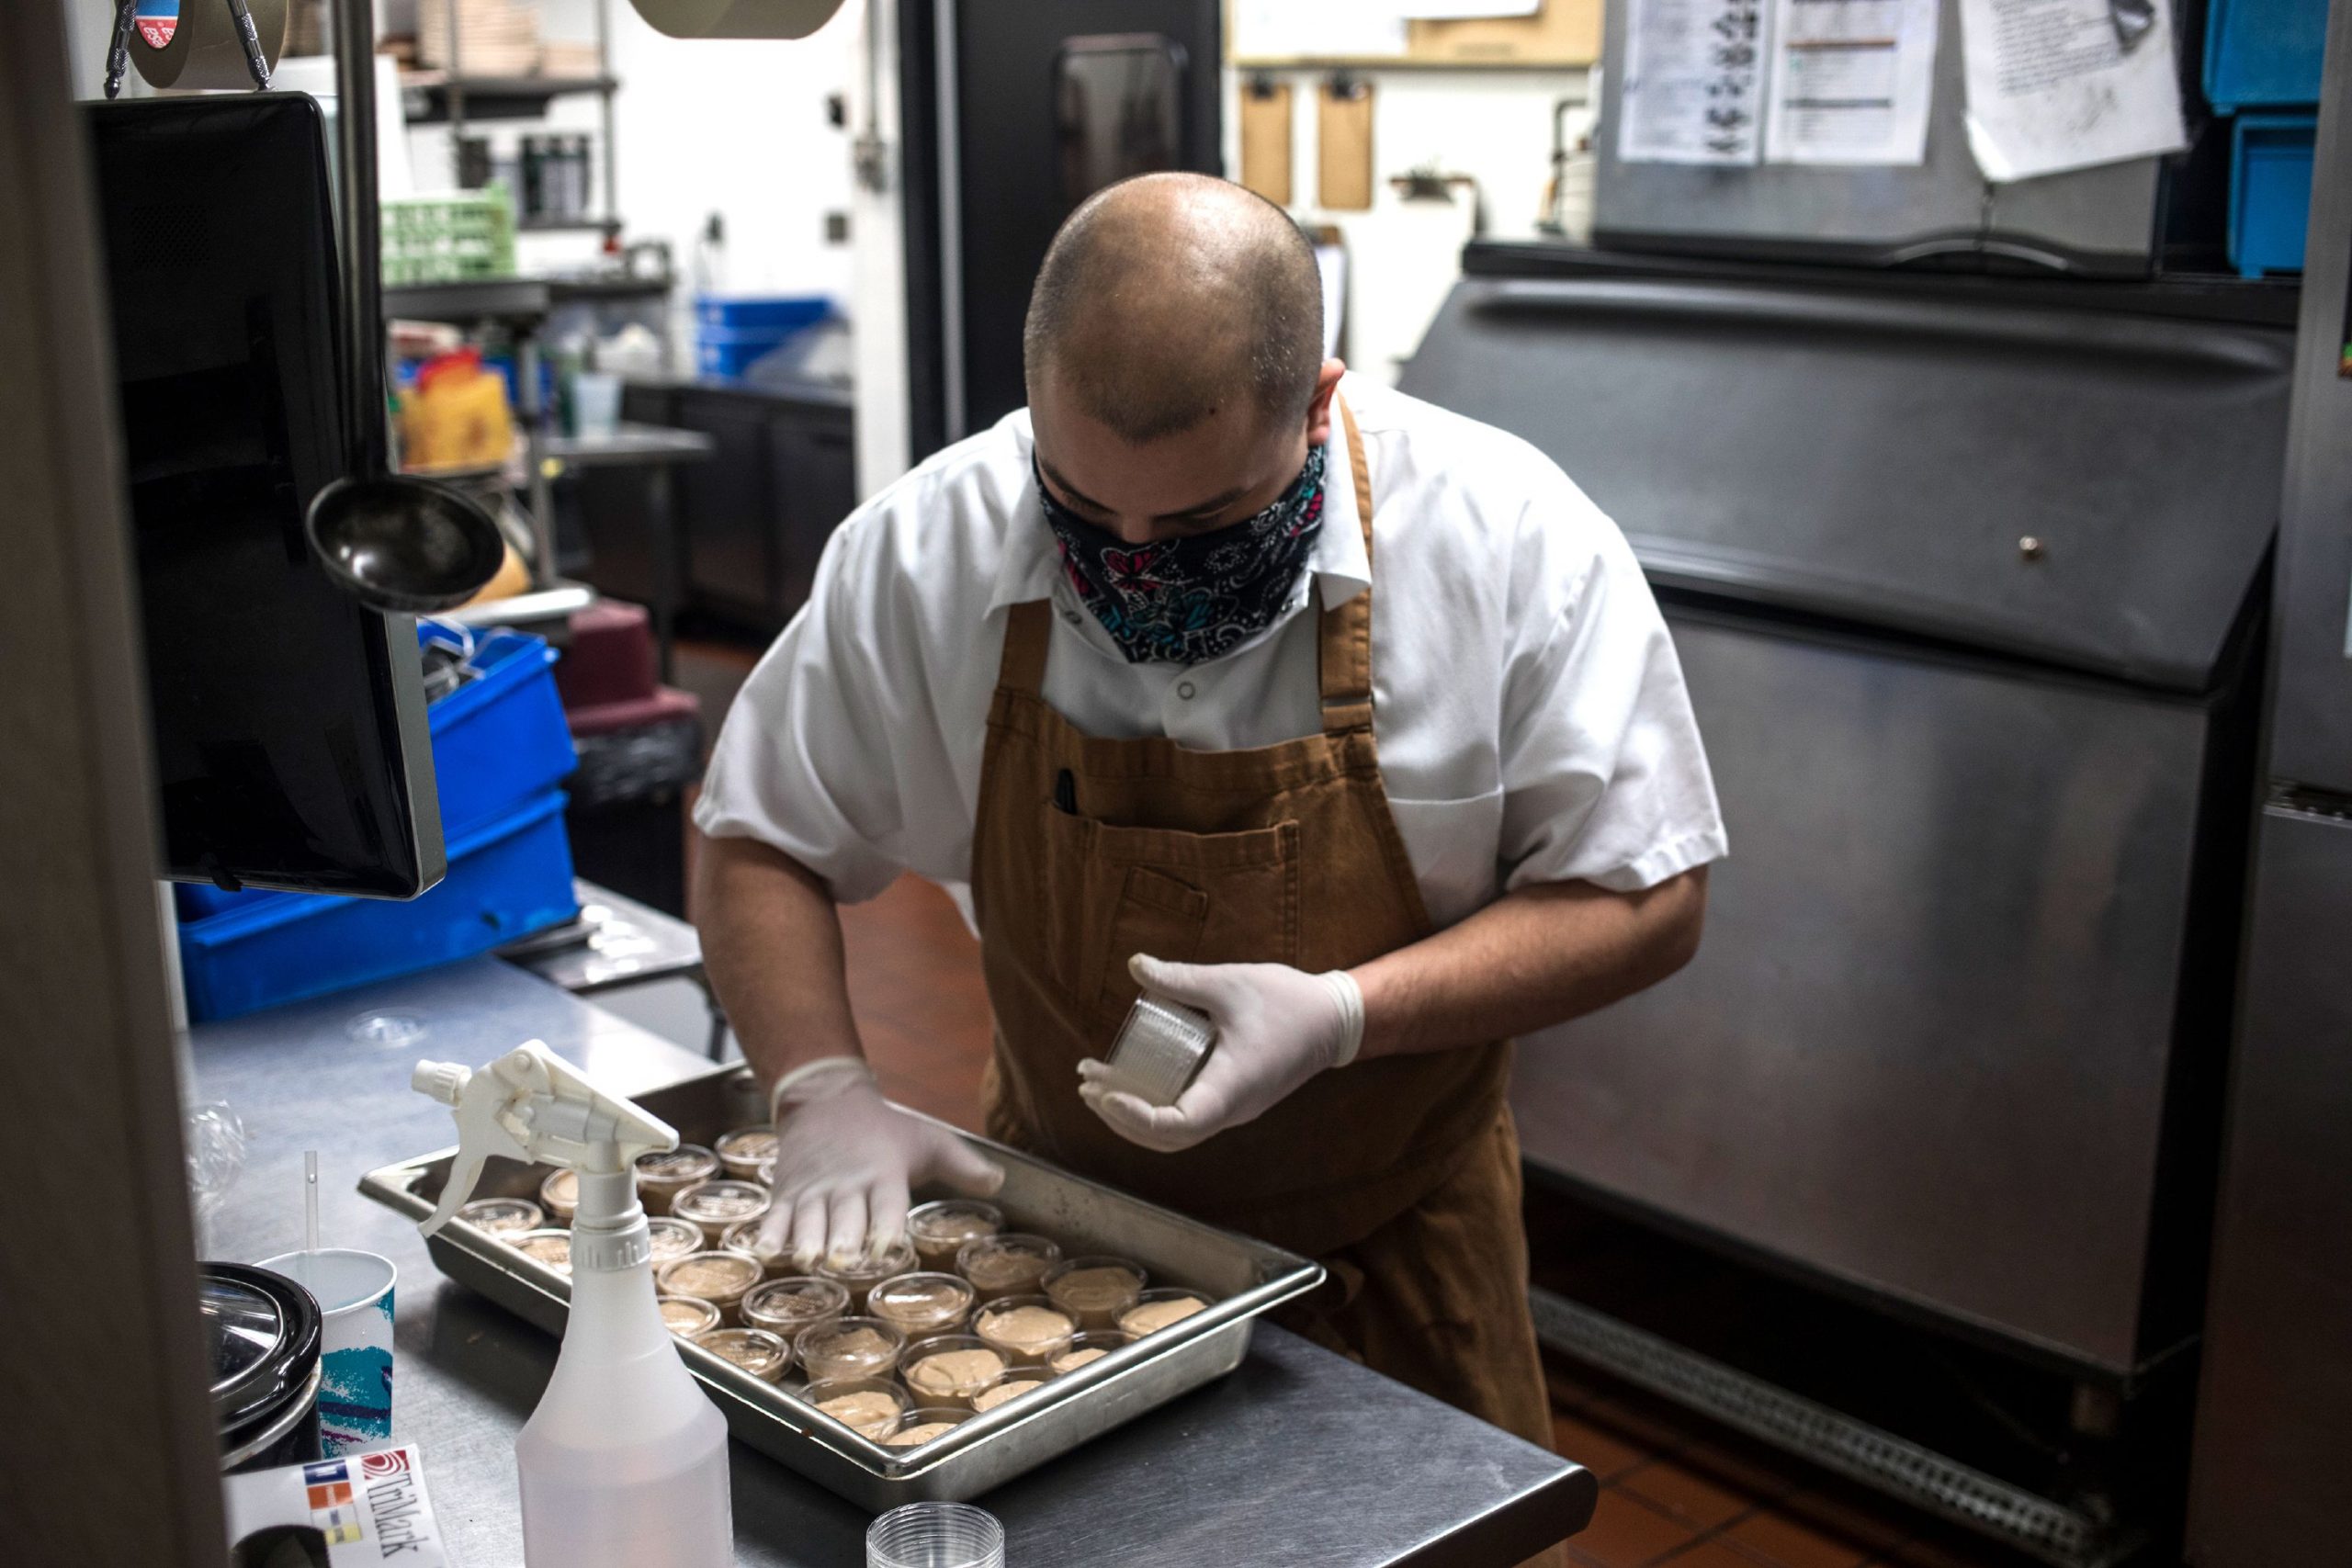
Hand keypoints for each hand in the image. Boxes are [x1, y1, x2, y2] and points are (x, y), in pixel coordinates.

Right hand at [758, 1057, 1002, 1267]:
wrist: (825, 1100)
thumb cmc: (885, 1129)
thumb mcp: (928, 1139)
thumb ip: (963, 1164)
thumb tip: (999, 1182)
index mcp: (884, 1172)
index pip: (887, 1202)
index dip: (887, 1225)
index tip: (889, 1247)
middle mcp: (848, 1182)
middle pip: (846, 1214)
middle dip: (845, 1238)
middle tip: (844, 1261)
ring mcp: (814, 1189)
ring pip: (809, 1217)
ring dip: (808, 1239)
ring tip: (808, 1261)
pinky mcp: (788, 1192)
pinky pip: (776, 1215)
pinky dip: (769, 1233)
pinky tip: (765, 1254)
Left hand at [1078, 954, 1365, 1153]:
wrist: (1334, 1020)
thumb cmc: (1286, 1000)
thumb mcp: (1228, 983)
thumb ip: (1180, 978)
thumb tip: (1134, 964)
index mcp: (1230, 1088)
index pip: (1175, 1125)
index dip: (1134, 1118)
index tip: (1104, 1094)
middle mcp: (1231, 1111)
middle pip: (1167, 1139)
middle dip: (1120, 1119)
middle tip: (1085, 1087)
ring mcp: (1234, 1111)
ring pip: (1177, 1133)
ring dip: (1134, 1117)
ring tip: (1097, 1088)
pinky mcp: (1234, 1101)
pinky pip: (1189, 1117)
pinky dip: (1155, 1109)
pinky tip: (1133, 1084)